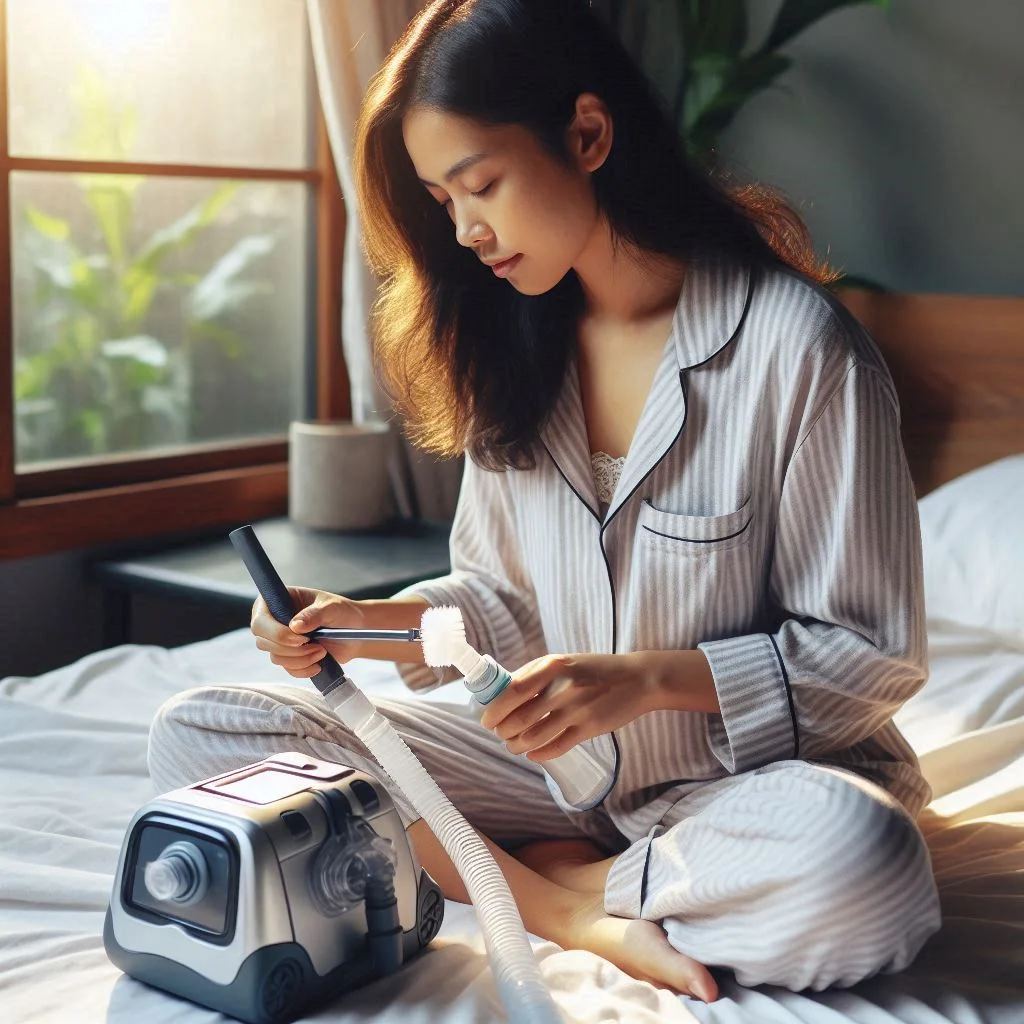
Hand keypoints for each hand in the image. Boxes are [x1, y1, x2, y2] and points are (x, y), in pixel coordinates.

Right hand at [251, 587, 366, 677]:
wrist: (354, 631)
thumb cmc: (342, 612)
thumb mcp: (332, 608)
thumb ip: (314, 614)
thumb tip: (295, 626)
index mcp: (277, 600)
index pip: (260, 620)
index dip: (276, 633)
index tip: (301, 638)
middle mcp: (273, 620)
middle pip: (263, 642)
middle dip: (291, 649)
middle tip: (316, 646)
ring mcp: (279, 640)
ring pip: (276, 657)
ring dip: (300, 659)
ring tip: (322, 651)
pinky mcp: (289, 656)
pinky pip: (287, 668)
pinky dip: (303, 669)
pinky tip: (319, 664)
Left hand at [478, 653, 652, 761]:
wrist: (636, 679)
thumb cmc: (593, 670)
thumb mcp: (563, 662)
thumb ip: (534, 675)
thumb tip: (501, 694)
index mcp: (553, 666)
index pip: (514, 691)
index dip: (495, 709)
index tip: (487, 719)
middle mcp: (564, 688)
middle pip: (521, 718)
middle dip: (503, 731)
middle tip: (500, 733)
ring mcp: (577, 710)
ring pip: (535, 737)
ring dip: (517, 745)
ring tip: (514, 745)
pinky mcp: (590, 728)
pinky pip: (556, 747)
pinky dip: (539, 754)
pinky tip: (534, 753)